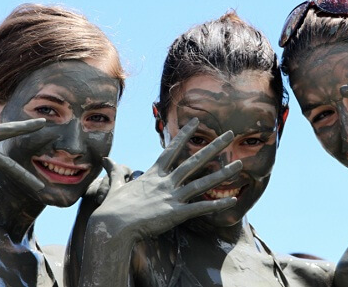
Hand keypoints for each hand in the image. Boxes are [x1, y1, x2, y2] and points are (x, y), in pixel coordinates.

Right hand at [76, 118, 241, 285]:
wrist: (112, 226)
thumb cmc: (112, 208)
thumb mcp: (116, 185)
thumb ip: (117, 171)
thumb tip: (108, 160)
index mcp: (154, 174)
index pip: (172, 149)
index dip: (184, 135)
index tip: (196, 121)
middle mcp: (166, 182)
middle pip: (194, 160)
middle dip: (214, 146)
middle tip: (230, 134)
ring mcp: (172, 196)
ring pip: (202, 182)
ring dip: (222, 173)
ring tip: (239, 164)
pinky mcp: (176, 213)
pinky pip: (201, 208)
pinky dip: (217, 204)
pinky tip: (232, 200)